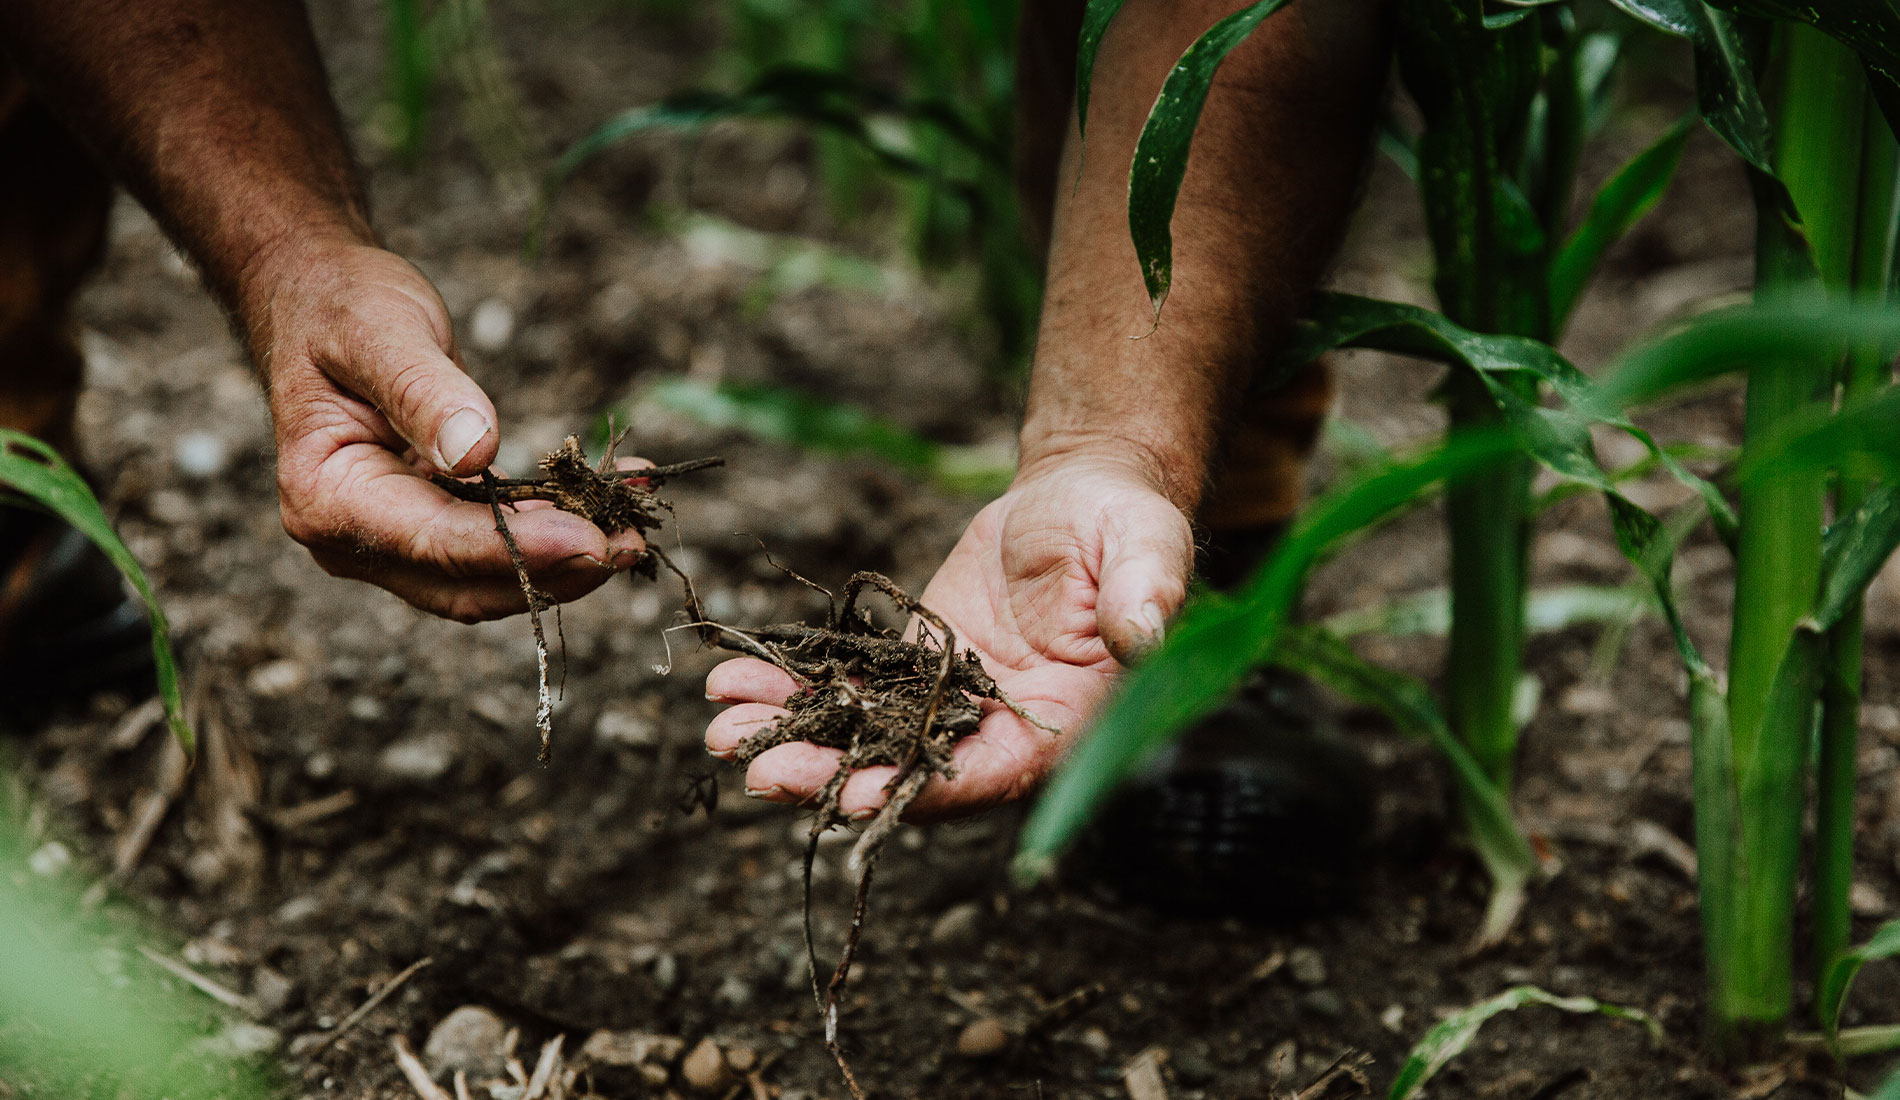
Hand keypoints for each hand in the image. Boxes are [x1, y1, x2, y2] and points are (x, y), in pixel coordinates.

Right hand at [237, 235, 645, 620]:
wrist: (320, 300)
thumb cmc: (341, 306)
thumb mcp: (379, 330)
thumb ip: (423, 391)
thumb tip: (475, 452)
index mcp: (326, 498)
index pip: (435, 543)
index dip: (517, 547)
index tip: (590, 539)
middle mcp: (352, 539)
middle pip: (466, 584)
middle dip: (554, 570)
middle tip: (632, 543)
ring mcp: (390, 543)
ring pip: (489, 581)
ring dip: (566, 562)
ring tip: (635, 528)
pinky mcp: (429, 530)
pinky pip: (497, 549)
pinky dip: (556, 533)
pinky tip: (611, 504)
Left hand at [703, 451, 1194, 820]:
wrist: (1087, 494)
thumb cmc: (1130, 526)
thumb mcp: (1149, 553)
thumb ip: (1145, 598)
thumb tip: (1145, 635)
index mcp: (1059, 726)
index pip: (981, 776)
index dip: (913, 789)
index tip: (844, 794)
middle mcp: (996, 729)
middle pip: (904, 767)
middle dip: (827, 772)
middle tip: (755, 765)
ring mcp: (948, 699)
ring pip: (862, 731)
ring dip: (792, 733)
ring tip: (721, 723)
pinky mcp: (915, 661)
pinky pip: (850, 681)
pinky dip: (793, 684)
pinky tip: (734, 676)